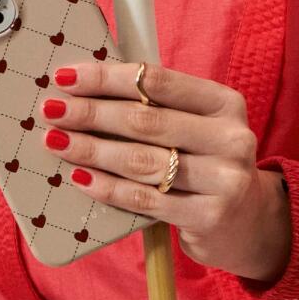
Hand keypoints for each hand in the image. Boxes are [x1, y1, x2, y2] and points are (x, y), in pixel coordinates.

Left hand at [40, 60, 291, 281]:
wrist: (248, 223)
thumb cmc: (204, 161)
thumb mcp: (194, 125)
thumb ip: (154, 105)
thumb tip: (82, 85)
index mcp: (223, 102)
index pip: (156, 80)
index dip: (106, 77)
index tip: (65, 76)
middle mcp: (231, 137)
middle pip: (145, 120)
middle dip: (90, 113)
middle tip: (50, 110)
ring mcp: (224, 180)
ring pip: (141, 160)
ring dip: (91, 150)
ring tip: (55, 141)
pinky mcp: (210, 217)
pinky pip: (145, 199)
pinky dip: (107, 187)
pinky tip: (79, 177)